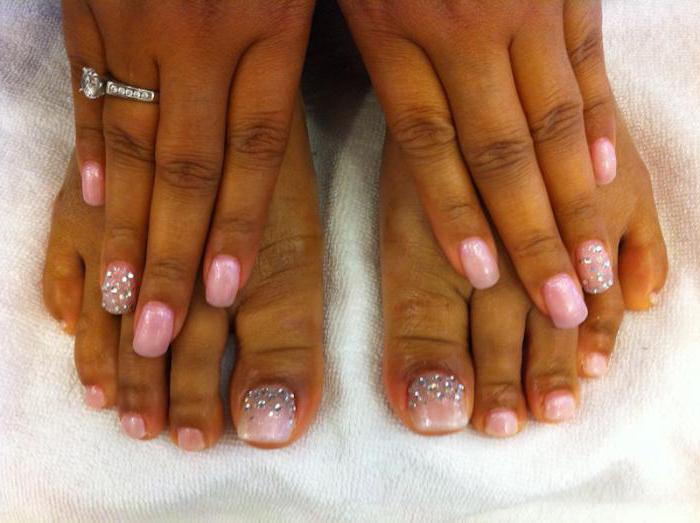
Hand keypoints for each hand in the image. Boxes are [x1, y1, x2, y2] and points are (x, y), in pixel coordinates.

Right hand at [63, 0, 313, 356]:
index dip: (238, 224)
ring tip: (123, 299)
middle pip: (188, 169)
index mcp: (266, 27)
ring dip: (128, 228)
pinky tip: (92, 205)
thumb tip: (303, 110)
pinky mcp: (94, 12)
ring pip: (134, 146)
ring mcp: (140, 29)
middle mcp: (202, 40)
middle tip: (159, 335)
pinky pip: (94, 95)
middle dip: (173, 257)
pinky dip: (93, 155)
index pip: (256, 148)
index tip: (224, 295)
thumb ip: (300, 36)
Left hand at [341, 0, 616, 327]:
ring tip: (592, 267)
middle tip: (560, 304)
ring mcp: (521, 9)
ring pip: (553, 123)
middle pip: (502, 152)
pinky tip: (607, 177)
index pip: (430, 147)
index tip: (483, 279)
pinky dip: (598, 128)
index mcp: (395, 34)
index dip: (457, 216)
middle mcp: (462, 31)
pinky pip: (584, 67)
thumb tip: (407, 137)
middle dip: (534, 234)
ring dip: (576, 200)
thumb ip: (376, 58)